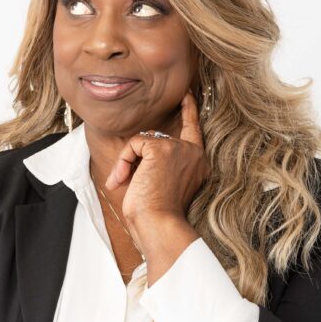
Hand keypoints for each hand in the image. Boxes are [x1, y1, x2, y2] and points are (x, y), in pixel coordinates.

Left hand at [104, 90, 210, 224]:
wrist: (159, 225)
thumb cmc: (157, 215)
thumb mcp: (162, 185)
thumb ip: (158, 164)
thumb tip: (138, 148)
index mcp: (197, 164)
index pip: (193, 130)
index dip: (189, 111)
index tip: (187, 95)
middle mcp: (193, 153)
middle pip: (155, 140)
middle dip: (135, 159)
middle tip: (125, 182)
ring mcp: (179, 149)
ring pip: (142, 143)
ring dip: (127, 164)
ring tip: (124, 184)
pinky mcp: (162, 148)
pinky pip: (134, 144)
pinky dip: (123, 161)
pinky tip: (123, 179)